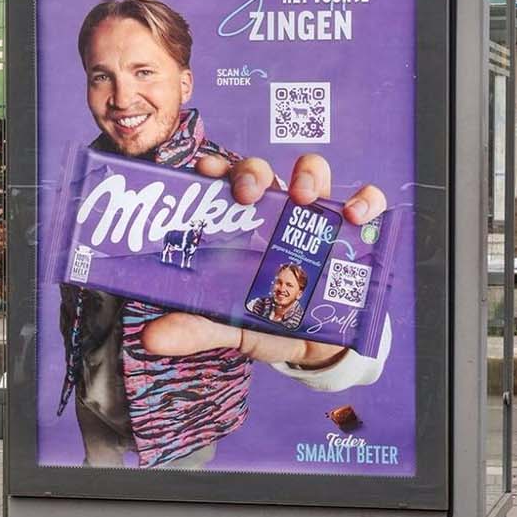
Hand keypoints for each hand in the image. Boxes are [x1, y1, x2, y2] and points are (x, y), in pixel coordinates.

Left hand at [142, 153, 386, 362]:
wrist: (317, 348)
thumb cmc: (266, 321)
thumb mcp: (230, 326)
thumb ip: (195, 328)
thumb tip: (150, 339)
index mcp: (239, 224)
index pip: (222, 182)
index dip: (213, 168)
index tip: (203, 173)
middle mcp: (274, 210)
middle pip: (262, 171)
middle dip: (253, 172)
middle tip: (248, 195)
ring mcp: (314, 216)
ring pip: (313, 172)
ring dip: (308, 174)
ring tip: (303, 199)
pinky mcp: (352, 230)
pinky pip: (365, 202)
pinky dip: (366, 201)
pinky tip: (356, 217)